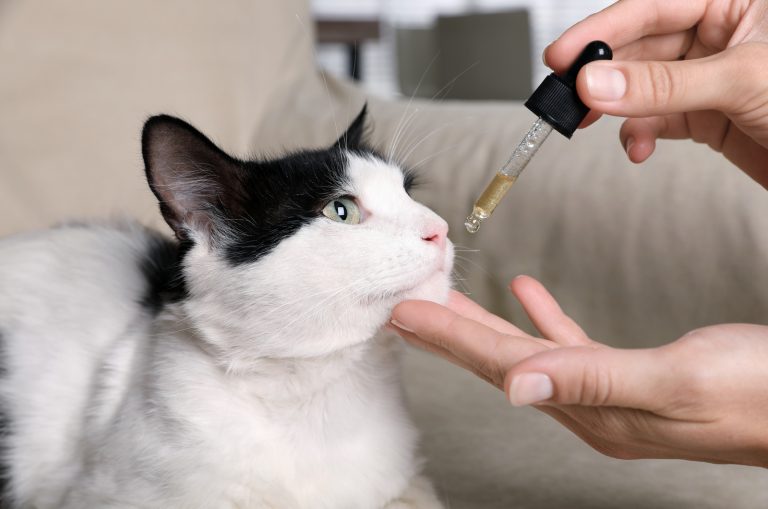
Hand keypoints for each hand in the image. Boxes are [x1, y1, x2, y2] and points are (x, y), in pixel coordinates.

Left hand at [390, 276, 767, 466]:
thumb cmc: (757, 392)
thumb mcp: (676, 379)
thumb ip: (592, 379)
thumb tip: (515, 388)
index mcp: (595, 408)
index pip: (501, 364)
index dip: (448, 337)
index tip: (403, 315)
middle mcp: (591, 405)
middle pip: (502, 360)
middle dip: (450, 334)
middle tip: (406, 310)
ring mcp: (609, 392)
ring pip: (528, 351)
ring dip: (486, 325)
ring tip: (448, 303)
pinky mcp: (630, 375)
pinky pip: (570, 343)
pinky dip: (544, 317)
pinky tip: (526, 293)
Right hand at [544, 0, 767, 186]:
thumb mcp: (741, 80)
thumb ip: (663, 84)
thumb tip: (598, 83)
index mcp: (736, 1)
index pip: (654, 5)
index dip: (604, 28)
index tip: (564, 55)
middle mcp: (720, 34)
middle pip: (642, 46)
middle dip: (603, 73)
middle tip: (566, 93)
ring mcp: (710, 77)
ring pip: (643, 86)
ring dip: (617, 108)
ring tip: (590, 122)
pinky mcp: (706, 115)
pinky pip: (656, 119)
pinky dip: (638, 134)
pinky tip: (637, 146)